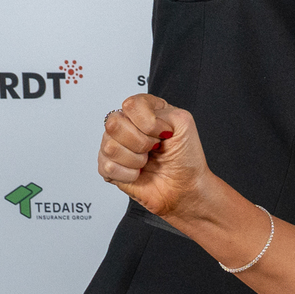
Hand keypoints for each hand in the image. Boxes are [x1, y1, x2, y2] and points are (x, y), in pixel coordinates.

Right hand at [97, 94, 207, 218]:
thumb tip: (144, 119)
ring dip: (137, 160)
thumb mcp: (184, 125)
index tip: (164, 134)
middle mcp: (126, 125)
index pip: (131, 105)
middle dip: (142, 142)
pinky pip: (108, 166)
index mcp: (144, 111)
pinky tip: (139, 173)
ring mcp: (115, 145)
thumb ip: (164, 112)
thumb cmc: (186, 159)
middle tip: (154, 149)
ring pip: (110, 147)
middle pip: (115, 124)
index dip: (149, 123)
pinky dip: (130, 174)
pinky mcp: (108, 166)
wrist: (185, 188)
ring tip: (148, 161)